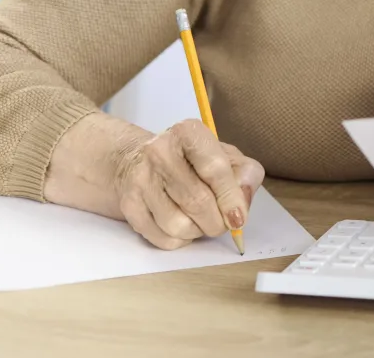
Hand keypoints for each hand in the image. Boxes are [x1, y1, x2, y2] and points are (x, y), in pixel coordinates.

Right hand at [112, 119, 264, 250]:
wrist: (140, 160)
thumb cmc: (193, 160)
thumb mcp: (226, 156)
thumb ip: (245, 174)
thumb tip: (241, 204)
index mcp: (189, 132)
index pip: (214, 169)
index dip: (230, 198)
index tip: (239, 218)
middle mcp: (160, 152)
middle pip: (197, 201)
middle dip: (217, 221)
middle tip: (224, 223)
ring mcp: (141, 179)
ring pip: (178, 225)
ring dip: (198, 231)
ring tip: (202, 221)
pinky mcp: (128, 205)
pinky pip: (162, 238)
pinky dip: (180, 240)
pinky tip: (183, 225)